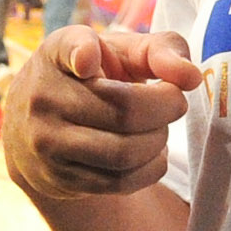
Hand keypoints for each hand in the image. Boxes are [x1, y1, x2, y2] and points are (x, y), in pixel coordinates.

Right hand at [3, 26, 199, 200]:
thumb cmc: (95, 78)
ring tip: (159, 129)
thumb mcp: (122, 52)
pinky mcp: (60, 178)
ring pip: (124, 153)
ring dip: (158, 142)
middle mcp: (44, 96)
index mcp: (58, 53)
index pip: (68, 48)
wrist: (38, 128)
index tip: (88, 63)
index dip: (82, 54)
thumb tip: (191, 77)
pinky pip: (120, 181)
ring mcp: (47, 142)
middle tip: (175, 104)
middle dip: (166, 110)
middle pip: (124, 111)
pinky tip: (150, 153)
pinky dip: (150, 169)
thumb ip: (162, 51)